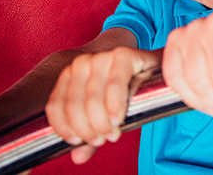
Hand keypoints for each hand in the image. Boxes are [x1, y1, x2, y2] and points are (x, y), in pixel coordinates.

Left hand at [46, 47, 158, 163]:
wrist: (155, 70)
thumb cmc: (127, 93)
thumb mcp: (104, 114)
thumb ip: (90, 133)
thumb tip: (78, 157)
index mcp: (70, 75)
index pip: (56, 105)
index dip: (65, 128)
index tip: (77, 142)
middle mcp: (82, 63)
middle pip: (74, 104)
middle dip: (87, 128)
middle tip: (101, 140)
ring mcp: (102, 57)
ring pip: (92, 98)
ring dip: (101, 122)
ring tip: (113, 133)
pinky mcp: (123, 55)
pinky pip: (114, 85)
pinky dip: (115, 105)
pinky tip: (119, 119)